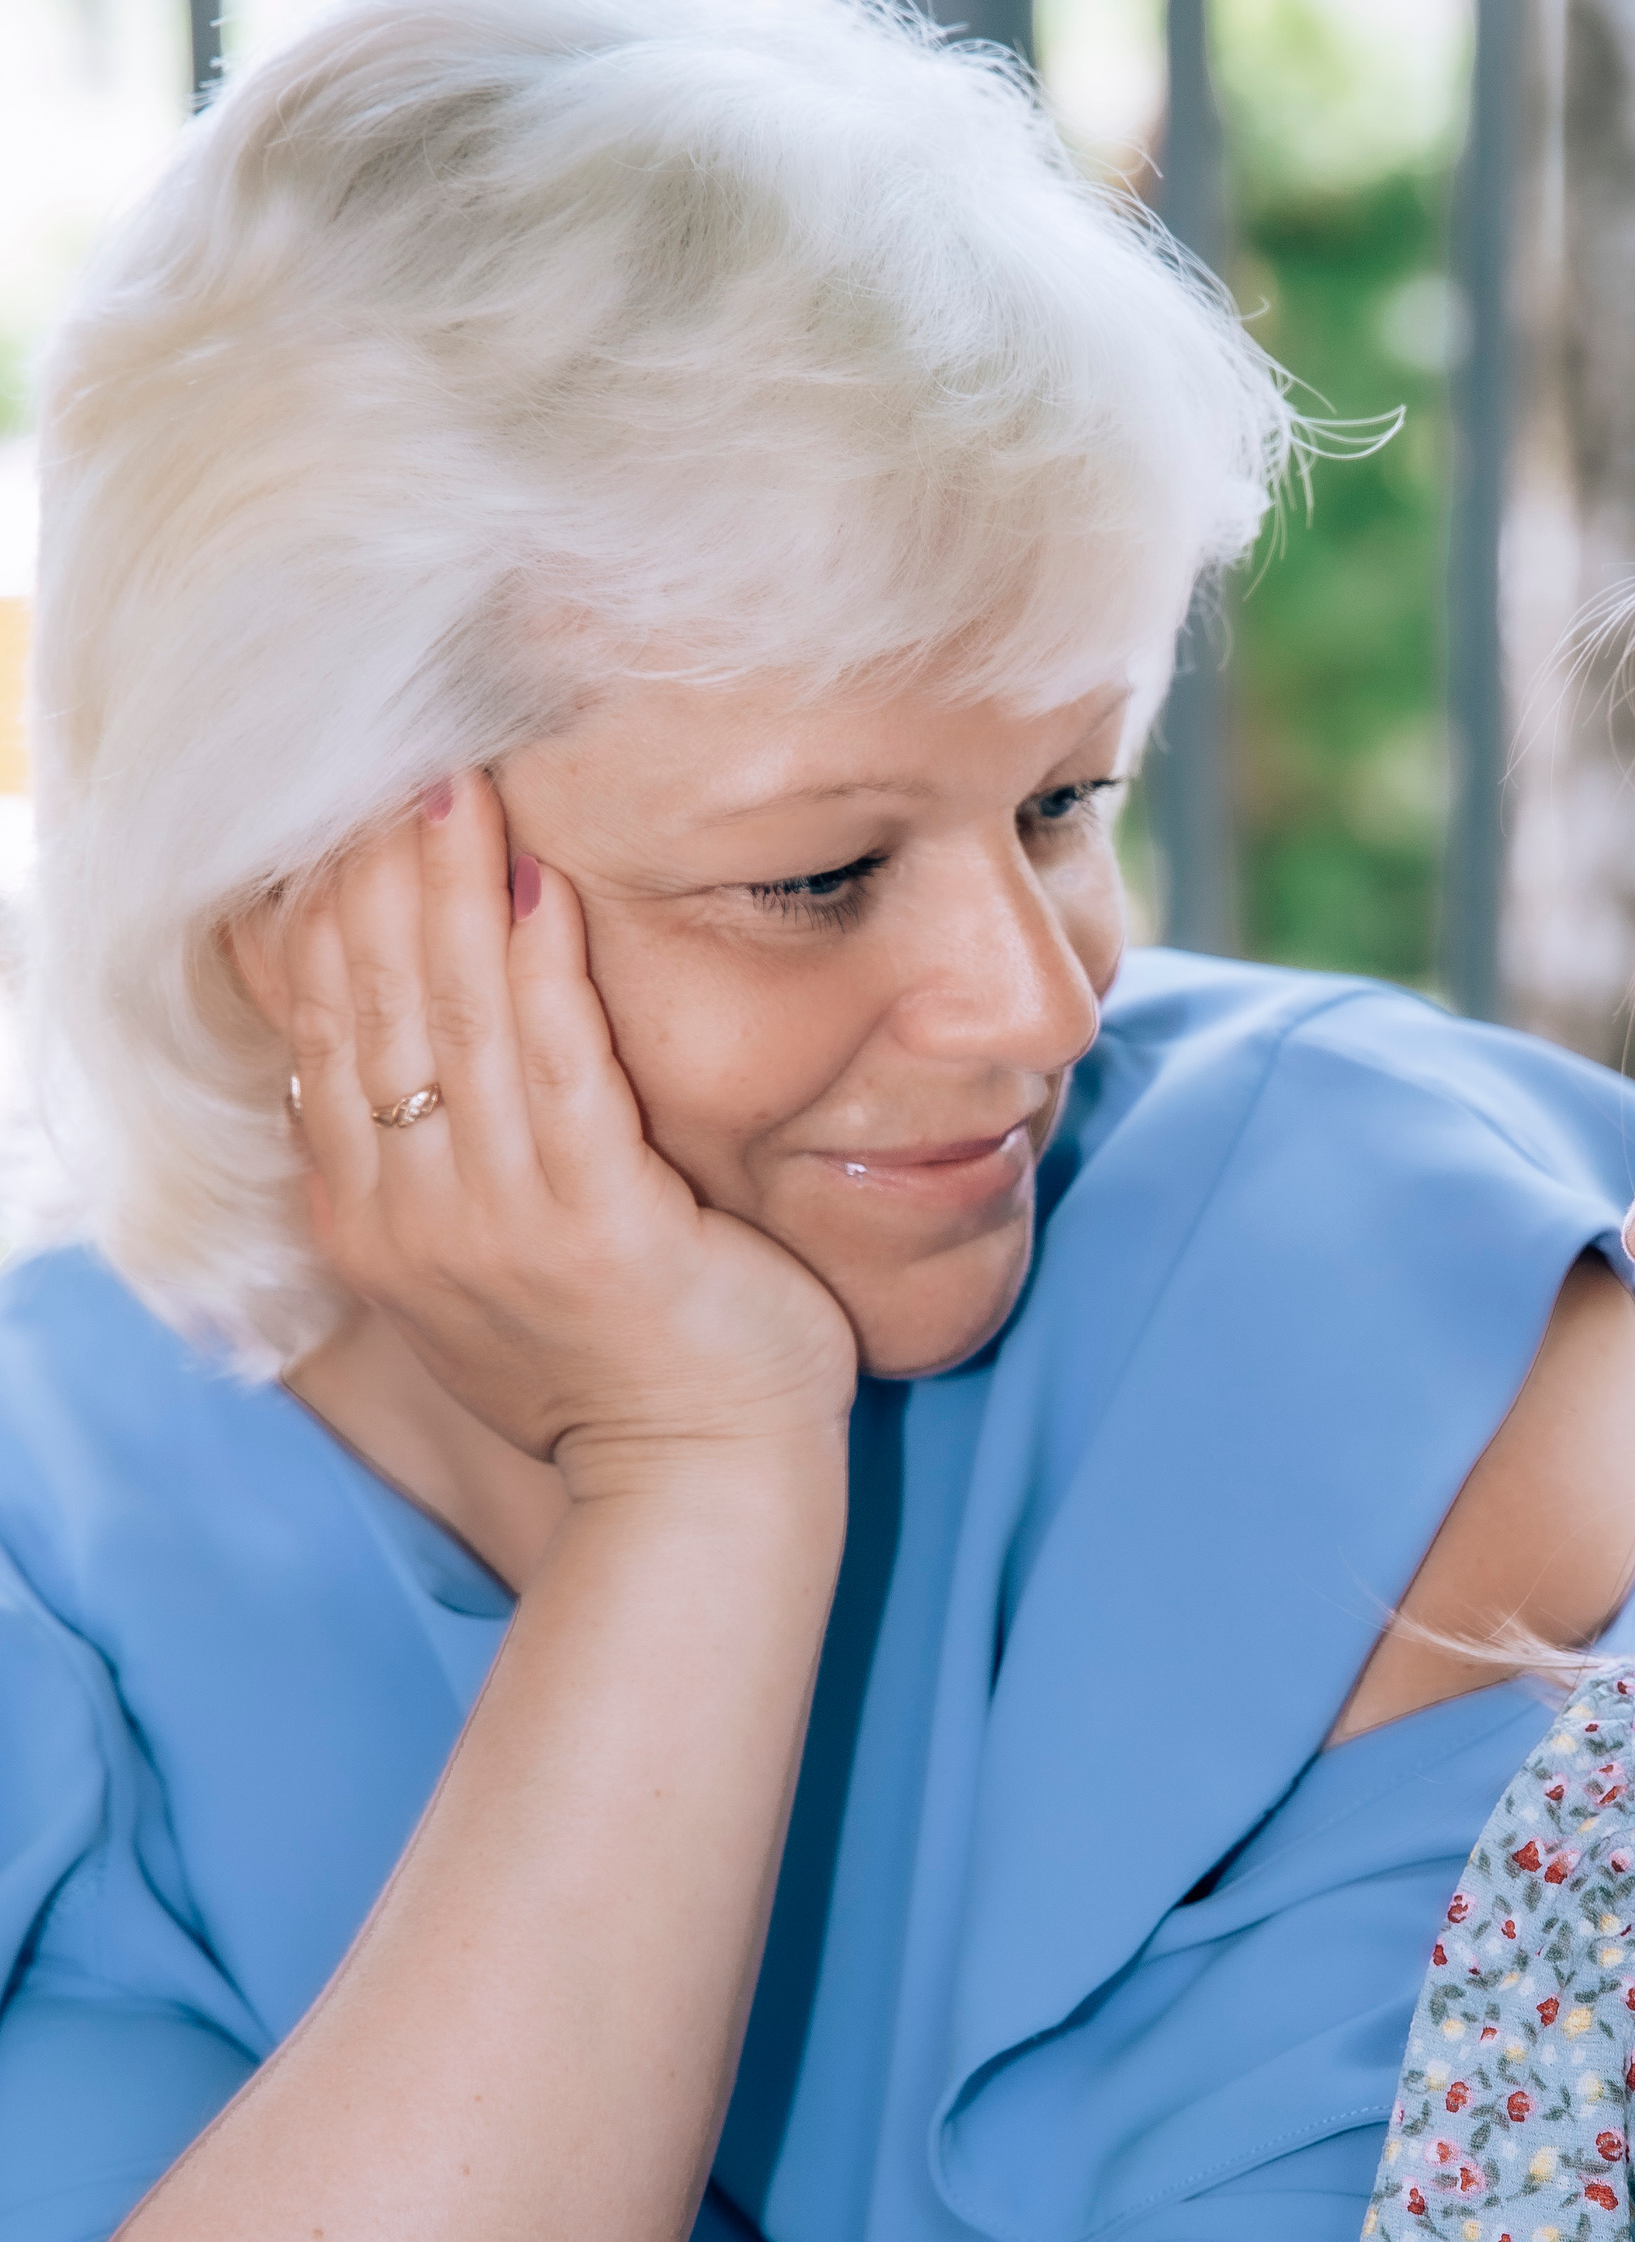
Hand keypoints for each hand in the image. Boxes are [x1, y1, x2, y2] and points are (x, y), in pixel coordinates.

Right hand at [268, 772, 856, 1494]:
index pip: (327, 1036)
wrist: (699, 1483)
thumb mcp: (484, 1268)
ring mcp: (498, 1223)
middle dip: (382, 876)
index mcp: (375, 1223)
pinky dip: (546, 971)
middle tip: (395, 758)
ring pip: (457, 1024)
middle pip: (377, 1011)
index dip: (331, 918)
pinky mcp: (596, 1225)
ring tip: (453, 783)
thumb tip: (386, 1062)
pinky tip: (544, 883)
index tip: (343, 815)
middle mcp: (412, 1217)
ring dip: (454, 892)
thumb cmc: (617, 1364)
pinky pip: (559, 1072)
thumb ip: (430, 1168)